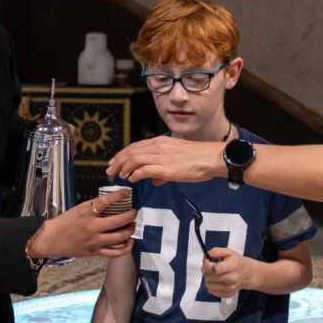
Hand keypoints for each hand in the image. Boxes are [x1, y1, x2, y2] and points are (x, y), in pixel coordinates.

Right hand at [27, 191, 135, 260]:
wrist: (52, 239)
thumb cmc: (64, 223)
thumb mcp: (78, 209)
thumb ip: (94, 206)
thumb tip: (113, 201)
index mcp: (86, 212)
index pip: (106, 201)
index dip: (120, 195)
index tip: (127, 193)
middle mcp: (91, 227)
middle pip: (119, 220)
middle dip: (131, 215)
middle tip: (134, 212)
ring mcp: (94, 241)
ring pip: (120, 236)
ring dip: (130, 229)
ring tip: (132, 225)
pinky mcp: (95, 252)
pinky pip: (115, 253)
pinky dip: (126, 248)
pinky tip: (129, 241)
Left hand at [106, 136, 221, 185]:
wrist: (212, 157)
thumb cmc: (199, 159)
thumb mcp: (177, 160)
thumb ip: (163, 170)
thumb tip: (155, 180)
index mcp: (160, 142)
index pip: (135, 146)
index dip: (122, 154)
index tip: (114, 161)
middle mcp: (158, 147)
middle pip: (131, 151)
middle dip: (118, 161)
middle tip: (110, 169)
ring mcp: (162, 156)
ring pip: (135, 159)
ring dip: (124, 167)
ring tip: (119, 175)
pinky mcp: (166, 167)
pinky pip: (145, 169)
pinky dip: (136, 174)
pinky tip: (132, 179)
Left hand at [201, 248, 248, 296]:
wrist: (246, 273)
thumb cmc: (236, 262)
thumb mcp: (228, 252)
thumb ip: (217, 251)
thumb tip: (207, 255)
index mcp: (233, 266)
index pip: (215, 269)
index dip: (207, 264)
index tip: (206, 260)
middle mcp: (233, 278)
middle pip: (209, 277)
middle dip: (205, 270)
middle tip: (209, 267)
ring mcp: (230, 288)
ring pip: (208, 285)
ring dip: (207, 278)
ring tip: (212, 274)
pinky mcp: (228, 294)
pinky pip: (211, 291)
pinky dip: (211, 285)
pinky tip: (216, 280)